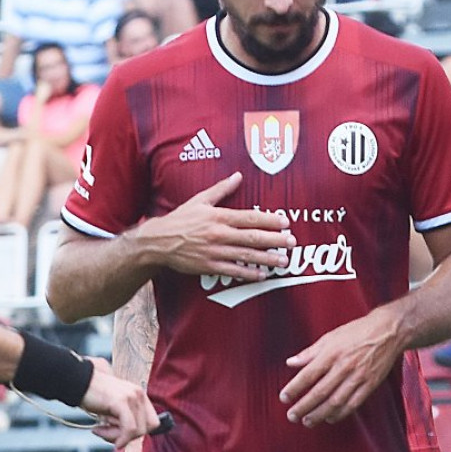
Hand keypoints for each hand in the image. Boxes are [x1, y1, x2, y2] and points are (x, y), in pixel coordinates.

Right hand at [78, 360, 159, 444]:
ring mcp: (132, 397)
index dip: (138, 433)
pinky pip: (129, 428)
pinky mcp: (121, 401)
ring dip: (116, 436)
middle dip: (126, 437)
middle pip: (146, 429)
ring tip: (99, 429)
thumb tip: (126, 440)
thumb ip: (123, 421)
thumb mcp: (112, 410)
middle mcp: (139, 394)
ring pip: (137, 431)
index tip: (120, 435)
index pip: (152, 423)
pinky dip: (120, 438)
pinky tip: (100, 432)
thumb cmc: (92, 396)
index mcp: (139, 395)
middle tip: (104, 432)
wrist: (76, 380)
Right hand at [141, 172, 294, 277]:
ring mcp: (214, 251)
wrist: (158, 242)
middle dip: (274, 240)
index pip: (249, 217)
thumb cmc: (180, 219)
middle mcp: (218, 234)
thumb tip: (238, 176)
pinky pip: (232, 271)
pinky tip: (261, 275)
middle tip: (292, 242)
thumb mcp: (199, 200)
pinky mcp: (209, 266)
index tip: (285, 222)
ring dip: (266, 259)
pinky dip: (247, 273)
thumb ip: (221, 189)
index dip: (269, 220)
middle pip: (252, 237)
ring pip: (245, 255)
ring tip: (283, 261)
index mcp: (218, 216)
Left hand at [280, 311, 401, 425]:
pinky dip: (340, 413)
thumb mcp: (330, 337)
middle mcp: (344, 366)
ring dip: (319, 414)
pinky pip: (353, 403)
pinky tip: (330, 418)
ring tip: (307, 421)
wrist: (389, 331)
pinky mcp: (370, 384)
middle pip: (320, 392)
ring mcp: (358, 377)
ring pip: (336, 401)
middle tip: (292, 415)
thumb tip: (291, 362)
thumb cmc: (358, 332)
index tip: (284, 398)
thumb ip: (310, 352)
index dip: (295, 388)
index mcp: (332, 353)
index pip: (308, 374)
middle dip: (304, 406)